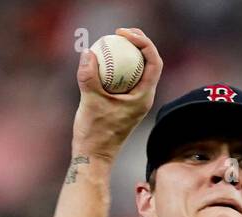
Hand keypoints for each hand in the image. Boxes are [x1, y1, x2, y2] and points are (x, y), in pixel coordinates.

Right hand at [72, 27, 162, 162]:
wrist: (94, 158)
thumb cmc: (95, 135)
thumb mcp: (89, 102)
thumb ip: (89, 76)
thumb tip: (88, 52)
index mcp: (144, 97)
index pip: (154, 61)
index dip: (143, 42)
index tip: (123, 34)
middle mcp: (143, 97)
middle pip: (148, 62)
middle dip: (137, 43)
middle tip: (119, 32)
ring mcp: (134, 101)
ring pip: (137, 70)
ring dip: (127, 53)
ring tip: (111, 41)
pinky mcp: (124, 103)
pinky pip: (124, 79)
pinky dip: (116, 67)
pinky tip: (101, 60)